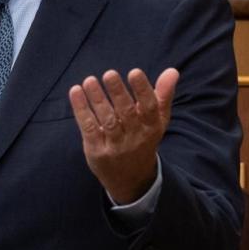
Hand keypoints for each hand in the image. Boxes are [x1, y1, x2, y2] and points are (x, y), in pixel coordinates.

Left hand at [68, 68, 178, 203]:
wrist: (131, 178)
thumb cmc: (144, 139)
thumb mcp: (158, 121)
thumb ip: (163, 95)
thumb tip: (172, 71)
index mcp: (151, 127)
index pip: (149, 108)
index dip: (142, 90)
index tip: (134, 72)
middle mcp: (135, 137)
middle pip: (126, 113)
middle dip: (118, 93)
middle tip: (109, 74)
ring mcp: (115, 146)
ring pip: (106, 120)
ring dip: (98, 99)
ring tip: (90, 81)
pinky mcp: (97, 151)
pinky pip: (89, 128)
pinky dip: (81, 110)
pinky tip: (76, 92)